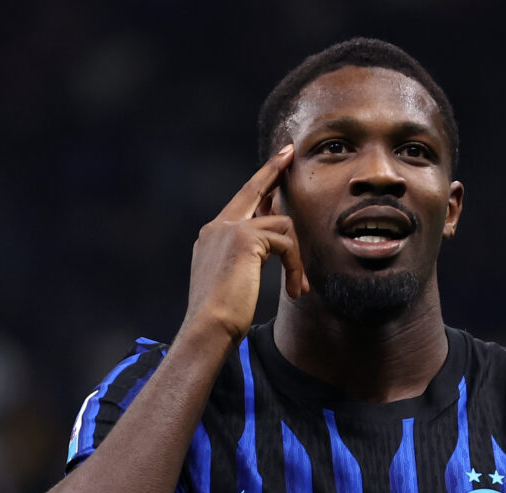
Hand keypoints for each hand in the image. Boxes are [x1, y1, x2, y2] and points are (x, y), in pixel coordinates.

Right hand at [182, 145, 309, 343]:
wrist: (208, 327)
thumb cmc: (223, 315)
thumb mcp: (234, 280)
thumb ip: (247, 257)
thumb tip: (271, 244)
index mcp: (212, 235)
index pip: (240, 201)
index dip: (260, 182)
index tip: (276, 162)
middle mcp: (217, 227)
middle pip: (252, 189)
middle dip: (273, 170)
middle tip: (290, 152)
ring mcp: (229, 229)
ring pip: (281, 227)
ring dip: (297, 259)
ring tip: (297, 287)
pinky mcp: (245, 239)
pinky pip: (286, 243)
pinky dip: (295, 266)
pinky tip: (294, 289)